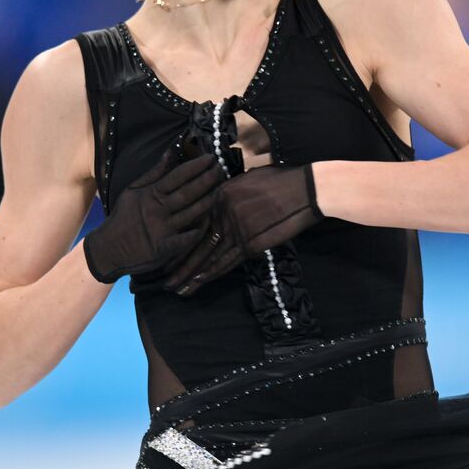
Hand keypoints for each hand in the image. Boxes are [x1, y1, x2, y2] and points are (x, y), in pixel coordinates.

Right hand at [82, 145, 223, 282]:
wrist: (108, 248)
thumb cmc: (123, 217)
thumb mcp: (133, 191)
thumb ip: (154, 173)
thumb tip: (171, 152)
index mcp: (152, 194)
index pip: (177, 176)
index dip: (195, 166)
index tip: (210, 158)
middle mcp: (158, 210)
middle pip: (188, 192)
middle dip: (207, 180)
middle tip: (222, 170)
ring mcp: (162, 229)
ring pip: (190, 214)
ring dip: (207, 202)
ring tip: (221, 191)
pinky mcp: (163, 249)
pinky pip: (183, 241)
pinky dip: (195, 234)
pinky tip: (207, 225)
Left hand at [161, 162, 323, 295]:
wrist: (303, 189)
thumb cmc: (281, 181)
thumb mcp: (249, 180)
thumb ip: (232, 192)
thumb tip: (224, 200)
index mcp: (220, 196)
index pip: (195, 223)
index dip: (181, 241)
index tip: (170, 254)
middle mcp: (222, 212)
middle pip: (196, 242)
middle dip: (179, 263)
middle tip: (165, 278)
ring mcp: (235, 228)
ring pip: (207, 256)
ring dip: (190, 274)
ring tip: (176, 288)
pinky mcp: (250, 242)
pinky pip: (226, 262)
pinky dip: (210, 274)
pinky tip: (197, 283)